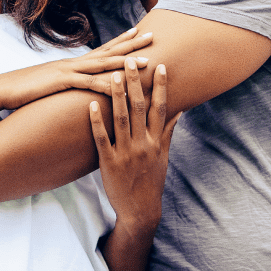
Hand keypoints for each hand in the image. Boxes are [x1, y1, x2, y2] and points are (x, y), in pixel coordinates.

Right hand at [0, 27, 153, 111]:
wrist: (2, 88)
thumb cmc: (25, 90)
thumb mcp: (51, 85)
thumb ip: (65, 83)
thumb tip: (76, 85)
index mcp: (72, 64)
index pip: (102, 49)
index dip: (122, 41)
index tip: (139, 31)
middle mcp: (73, 62)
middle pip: (109, 50)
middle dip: (132, 43)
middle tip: (154, 35)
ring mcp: (68, 70)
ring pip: (103, 63)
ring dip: (127, 61)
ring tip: (148, 60)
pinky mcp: (61, 81)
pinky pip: (87, 82)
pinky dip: (105, 84)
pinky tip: (120, 86)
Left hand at [91, 61, 174, 230]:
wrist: (140, 210)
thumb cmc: (151, 180)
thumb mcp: (163, 156)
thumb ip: (168, 132)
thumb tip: (179, 110)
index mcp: (157, 141)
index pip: (161, 108)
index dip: (161, 86)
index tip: (161, 66)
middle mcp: (144, 144)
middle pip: (140, 108)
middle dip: (136, 83)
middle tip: (131, 61)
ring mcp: (126, 153)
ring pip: (121, 119)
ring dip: (117, 95)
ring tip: (112, 74)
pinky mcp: (109, 163)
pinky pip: (102, 138)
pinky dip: (96, 121)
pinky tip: (91, 104)